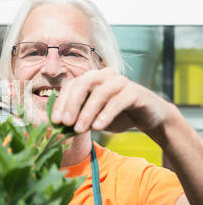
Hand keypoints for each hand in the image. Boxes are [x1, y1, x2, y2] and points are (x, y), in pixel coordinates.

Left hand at [51, 67, 170, 133]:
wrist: (149, 117)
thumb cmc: (116, 116)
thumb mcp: (93, 118)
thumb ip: (77, 119)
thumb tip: (58, 127)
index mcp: (91, 78)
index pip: (71, 86)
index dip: (61, 102)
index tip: (55, 121)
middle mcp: (104, 75)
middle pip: (83, 84)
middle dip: (71, 104)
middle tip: (65, 123)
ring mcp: (120, 81)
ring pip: (100, 93)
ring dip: (87, 112)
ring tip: (79, 129)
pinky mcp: (135, 91)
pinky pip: (118, 101)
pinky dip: (106, 114)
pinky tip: (98, 127)